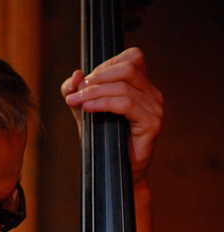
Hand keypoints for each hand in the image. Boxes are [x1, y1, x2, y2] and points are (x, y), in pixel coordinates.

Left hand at [61, 47, 163, 183]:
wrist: (114, 174)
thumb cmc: (103, 142)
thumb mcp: (85, 112)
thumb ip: (78, 92)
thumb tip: (76, 74)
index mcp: (142, 86)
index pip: (131, 58)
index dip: (105, 65)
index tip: (84, 82)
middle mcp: (152, 94)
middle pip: (128, 67)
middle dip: (97, 77)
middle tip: (77, 92)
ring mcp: (155, 108)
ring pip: (124, 85)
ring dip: (95, 91)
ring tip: (77, 101)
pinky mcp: (152, 123)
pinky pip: (126, 104)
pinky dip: (104, 102)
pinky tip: (88, 108)